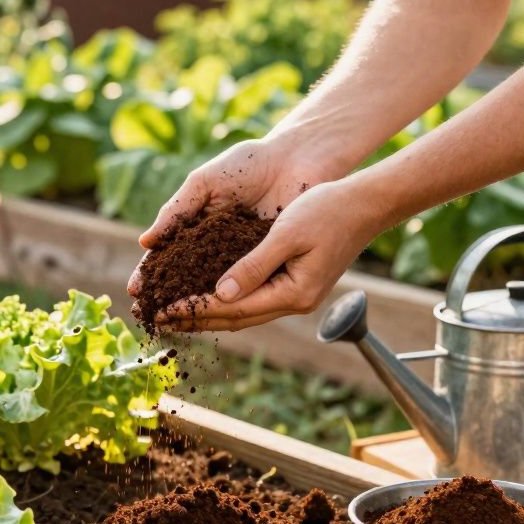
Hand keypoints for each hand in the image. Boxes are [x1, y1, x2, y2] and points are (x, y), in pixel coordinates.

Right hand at [127, 136, 348, 297]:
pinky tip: (216, 316)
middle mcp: (215, 248)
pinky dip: (232, 302)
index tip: (136, 292)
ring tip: (174, 323)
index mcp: (196, 227)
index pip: (168, 256)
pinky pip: (247, 287)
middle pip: (186, 280)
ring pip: (214, 289)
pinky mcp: (267, 265)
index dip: (152, 274)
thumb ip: (177, 211)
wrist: (297, 159)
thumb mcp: (206, 183)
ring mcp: (241, 259)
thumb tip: (145, 243)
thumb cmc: (249, 164)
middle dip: (167, 299)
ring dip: (195, 308)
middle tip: (148, 317)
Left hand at [154, 178, 382, 331]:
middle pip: (235, 318)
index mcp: (294, 293)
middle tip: (158, 319)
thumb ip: (253, 265)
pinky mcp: (295, 285)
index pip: (233, 308)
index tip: (162, 309)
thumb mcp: (285, 234)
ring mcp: (297, 296)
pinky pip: (254, 300)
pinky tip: (206, 297)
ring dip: (208, 313)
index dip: (194, 309)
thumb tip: (221, 293)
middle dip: (195, 318)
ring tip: (175, 313)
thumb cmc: (328, 211)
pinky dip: (227, 300)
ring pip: (243, 313)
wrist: (365, 204)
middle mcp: (295, 302)